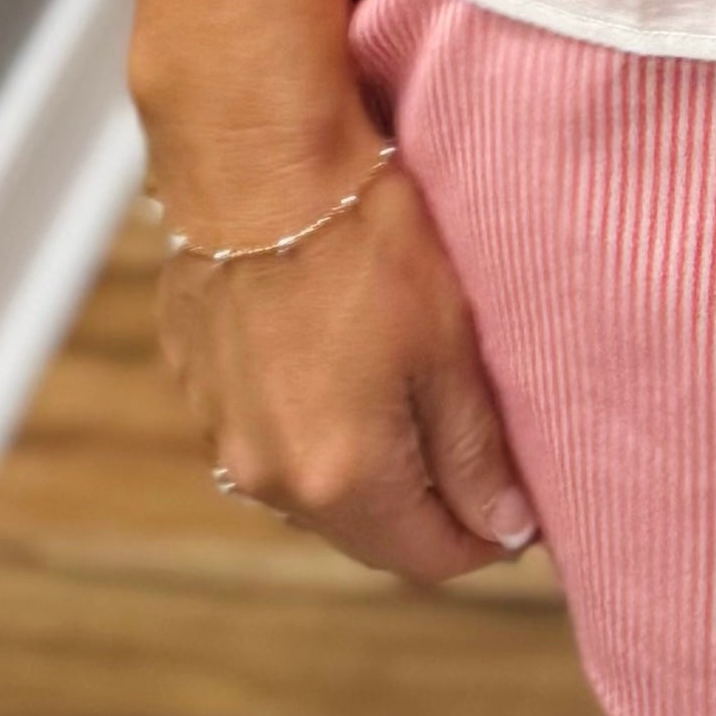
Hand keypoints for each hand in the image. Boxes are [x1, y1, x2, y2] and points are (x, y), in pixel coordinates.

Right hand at [150, 139, 539, 583]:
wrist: (256, 160)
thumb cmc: (362, 238)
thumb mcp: (449, 344)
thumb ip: (475, 451)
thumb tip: (503, 530)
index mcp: (341, 480)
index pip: (428, 556)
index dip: (483, 539)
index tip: (517, 512)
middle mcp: (270, 479)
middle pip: (367, 532)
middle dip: (425, 509)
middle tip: (476, 461)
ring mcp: (224, 433)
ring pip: (313, 487)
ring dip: (363, 470)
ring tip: (410, 406)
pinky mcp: (198, 384)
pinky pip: (267, 434)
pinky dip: (310, 423)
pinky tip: (340, 366)